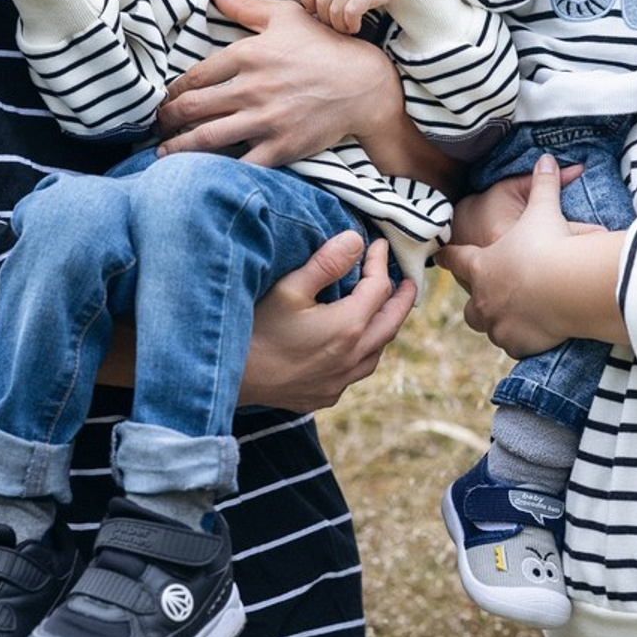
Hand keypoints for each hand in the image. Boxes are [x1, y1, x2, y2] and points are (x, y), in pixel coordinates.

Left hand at [156, 0, 402, 166]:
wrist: (365, 84)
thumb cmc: (325, 46)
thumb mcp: (285, 16)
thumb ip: (244, 6)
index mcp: (248, 55)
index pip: (193, 77)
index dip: (171, 92)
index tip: (164, 100)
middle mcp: (252, 88)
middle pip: (192, 109)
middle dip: (166, 121)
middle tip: (157, 127)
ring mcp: (266, 119)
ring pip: (207, 139)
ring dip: (178, 148)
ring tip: (164, 153)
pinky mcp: (282, 146)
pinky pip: (240, 163)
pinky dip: (217, 170)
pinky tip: (203, 172)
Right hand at [239, 233, 415, 410]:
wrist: (228, 379)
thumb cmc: (256, 328)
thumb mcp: (289, 288)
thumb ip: (327, 262)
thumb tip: (356, 240)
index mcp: (349, 327)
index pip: (379, 287)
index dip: (380, 262)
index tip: (377, 244)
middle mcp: (352, 358)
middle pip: (391, 323)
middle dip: (401, 298)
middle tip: (409, 281)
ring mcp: (340, 381)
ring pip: (378, 352)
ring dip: (385, 327)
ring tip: (385, 309)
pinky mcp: (325, 396)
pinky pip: (358, 371)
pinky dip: (366, 351)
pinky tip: (355, 342)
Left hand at [300, 0, 433, 35]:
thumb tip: (309, 5)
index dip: (308, 2)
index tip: (317, 12)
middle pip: (320, 2)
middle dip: (326, 19)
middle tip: (338, 24)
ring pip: (334, 12)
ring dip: (339, 26)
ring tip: (348, 27)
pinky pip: (349, 14)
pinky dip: (350, 25)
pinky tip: (356, 26)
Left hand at [438, 156, 624, 356]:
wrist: (566, 286)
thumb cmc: (546, 245)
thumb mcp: (543, 211)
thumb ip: (542, 185)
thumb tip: (546, 158)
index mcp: (480, 266)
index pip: (455, 259)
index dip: (447, 256)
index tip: (438, 255)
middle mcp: (483, 299)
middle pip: (469, 304)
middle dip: (478, 299)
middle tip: (488, 294)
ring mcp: (498, 324)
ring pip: (489, 327)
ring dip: (497, 321)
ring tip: (513, 316)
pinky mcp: (517, 343)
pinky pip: (514, 345)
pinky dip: (521, 340)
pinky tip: (534, 334)